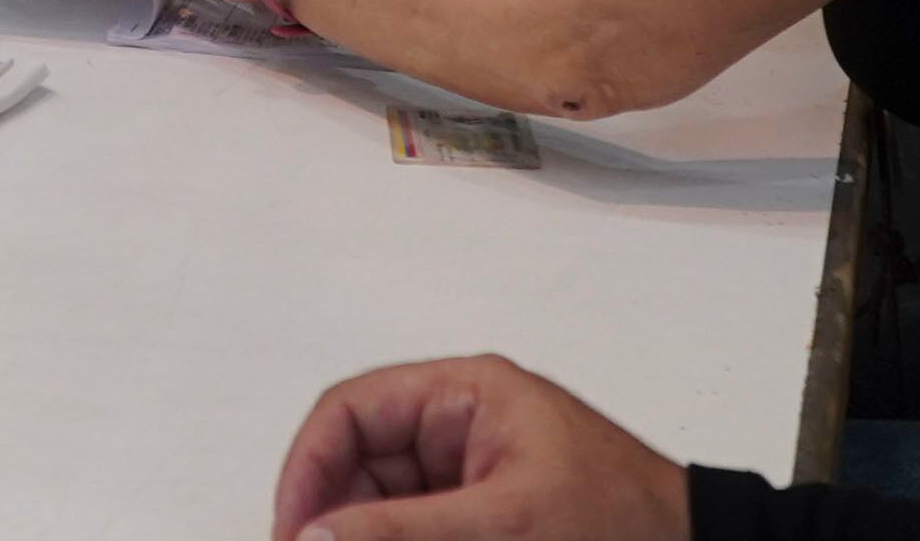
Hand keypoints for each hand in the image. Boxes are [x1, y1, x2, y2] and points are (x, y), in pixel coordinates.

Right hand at [272, 357, 689, 540]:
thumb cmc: (627, 520)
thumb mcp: (504, 522)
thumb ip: (402, 529)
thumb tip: (313, 533)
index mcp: (465, 394)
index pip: (352, 411)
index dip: (308, 468)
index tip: (292, 532)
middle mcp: (460, 426)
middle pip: (359, 463)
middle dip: (334, 515)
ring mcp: (472, 475)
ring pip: (384, 505)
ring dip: (364, 534)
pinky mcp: (487, 517)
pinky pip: (420, 527)